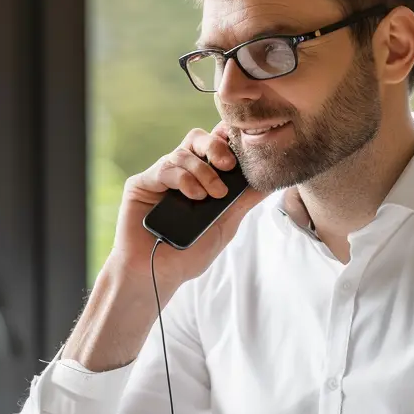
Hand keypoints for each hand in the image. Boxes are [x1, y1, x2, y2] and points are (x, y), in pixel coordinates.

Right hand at [109, 123, 266, 289]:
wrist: (156, 274)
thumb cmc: (188, 254)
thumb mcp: (226, 225)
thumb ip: (243, 200)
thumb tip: (271, 180)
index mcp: (200, 179)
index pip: (215, 147)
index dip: (228, 140)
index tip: (244, 149)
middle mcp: (180, 173)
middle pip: (198, 139)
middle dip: (216, 146)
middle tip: (229, 165)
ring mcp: (160, 177)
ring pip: (184, 152)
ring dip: (203, 171)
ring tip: (212, 195)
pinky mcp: (142, 183)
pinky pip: (165, 168)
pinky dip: (184, 179)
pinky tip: (194, 196)